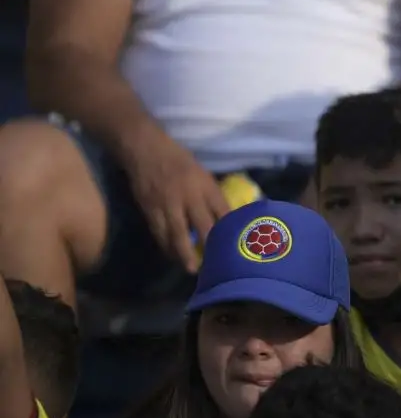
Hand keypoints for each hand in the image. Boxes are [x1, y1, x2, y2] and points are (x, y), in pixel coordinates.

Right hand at [119, 138, 229, 272]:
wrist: (146, 150)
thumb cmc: (179, 159)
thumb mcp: (203, 173)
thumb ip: (211, 193)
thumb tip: (224, 213)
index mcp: (207, 186)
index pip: (224, 211)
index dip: (231, 229)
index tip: (238, 245)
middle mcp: (190, 197)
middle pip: (204, 227)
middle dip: (210, 247)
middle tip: (216, 264)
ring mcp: (169, 204)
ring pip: (178, 235)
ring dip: (185, 254)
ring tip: (192, 268)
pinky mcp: (150, 209)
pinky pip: (159, 233)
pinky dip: (166, 246)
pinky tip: (172, 255)